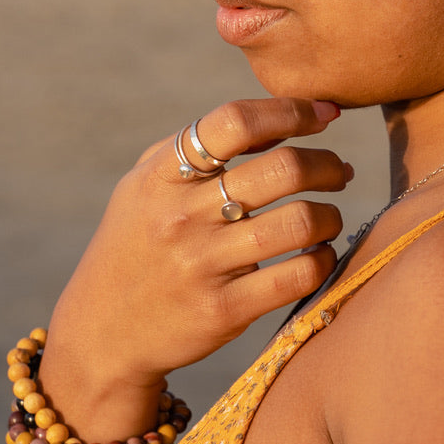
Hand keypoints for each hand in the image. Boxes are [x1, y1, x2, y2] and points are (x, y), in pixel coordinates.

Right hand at [40, 97, 349, 433]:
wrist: (104, 333)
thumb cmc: (139, 242)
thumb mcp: (148, 184)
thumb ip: (202, 146)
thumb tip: (286, 117)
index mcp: (162, 175)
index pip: (235, 122)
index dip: (291, 111)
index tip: (324, 115)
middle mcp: (182, 216)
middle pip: (284, 169)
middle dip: (328, 165)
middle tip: (339, 171)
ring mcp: (203, 265)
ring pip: (301, 222)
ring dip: (332, 215)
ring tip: (329, 216)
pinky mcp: (225, 311)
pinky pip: (298, 275)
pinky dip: (323, 260)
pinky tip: (319, 255)